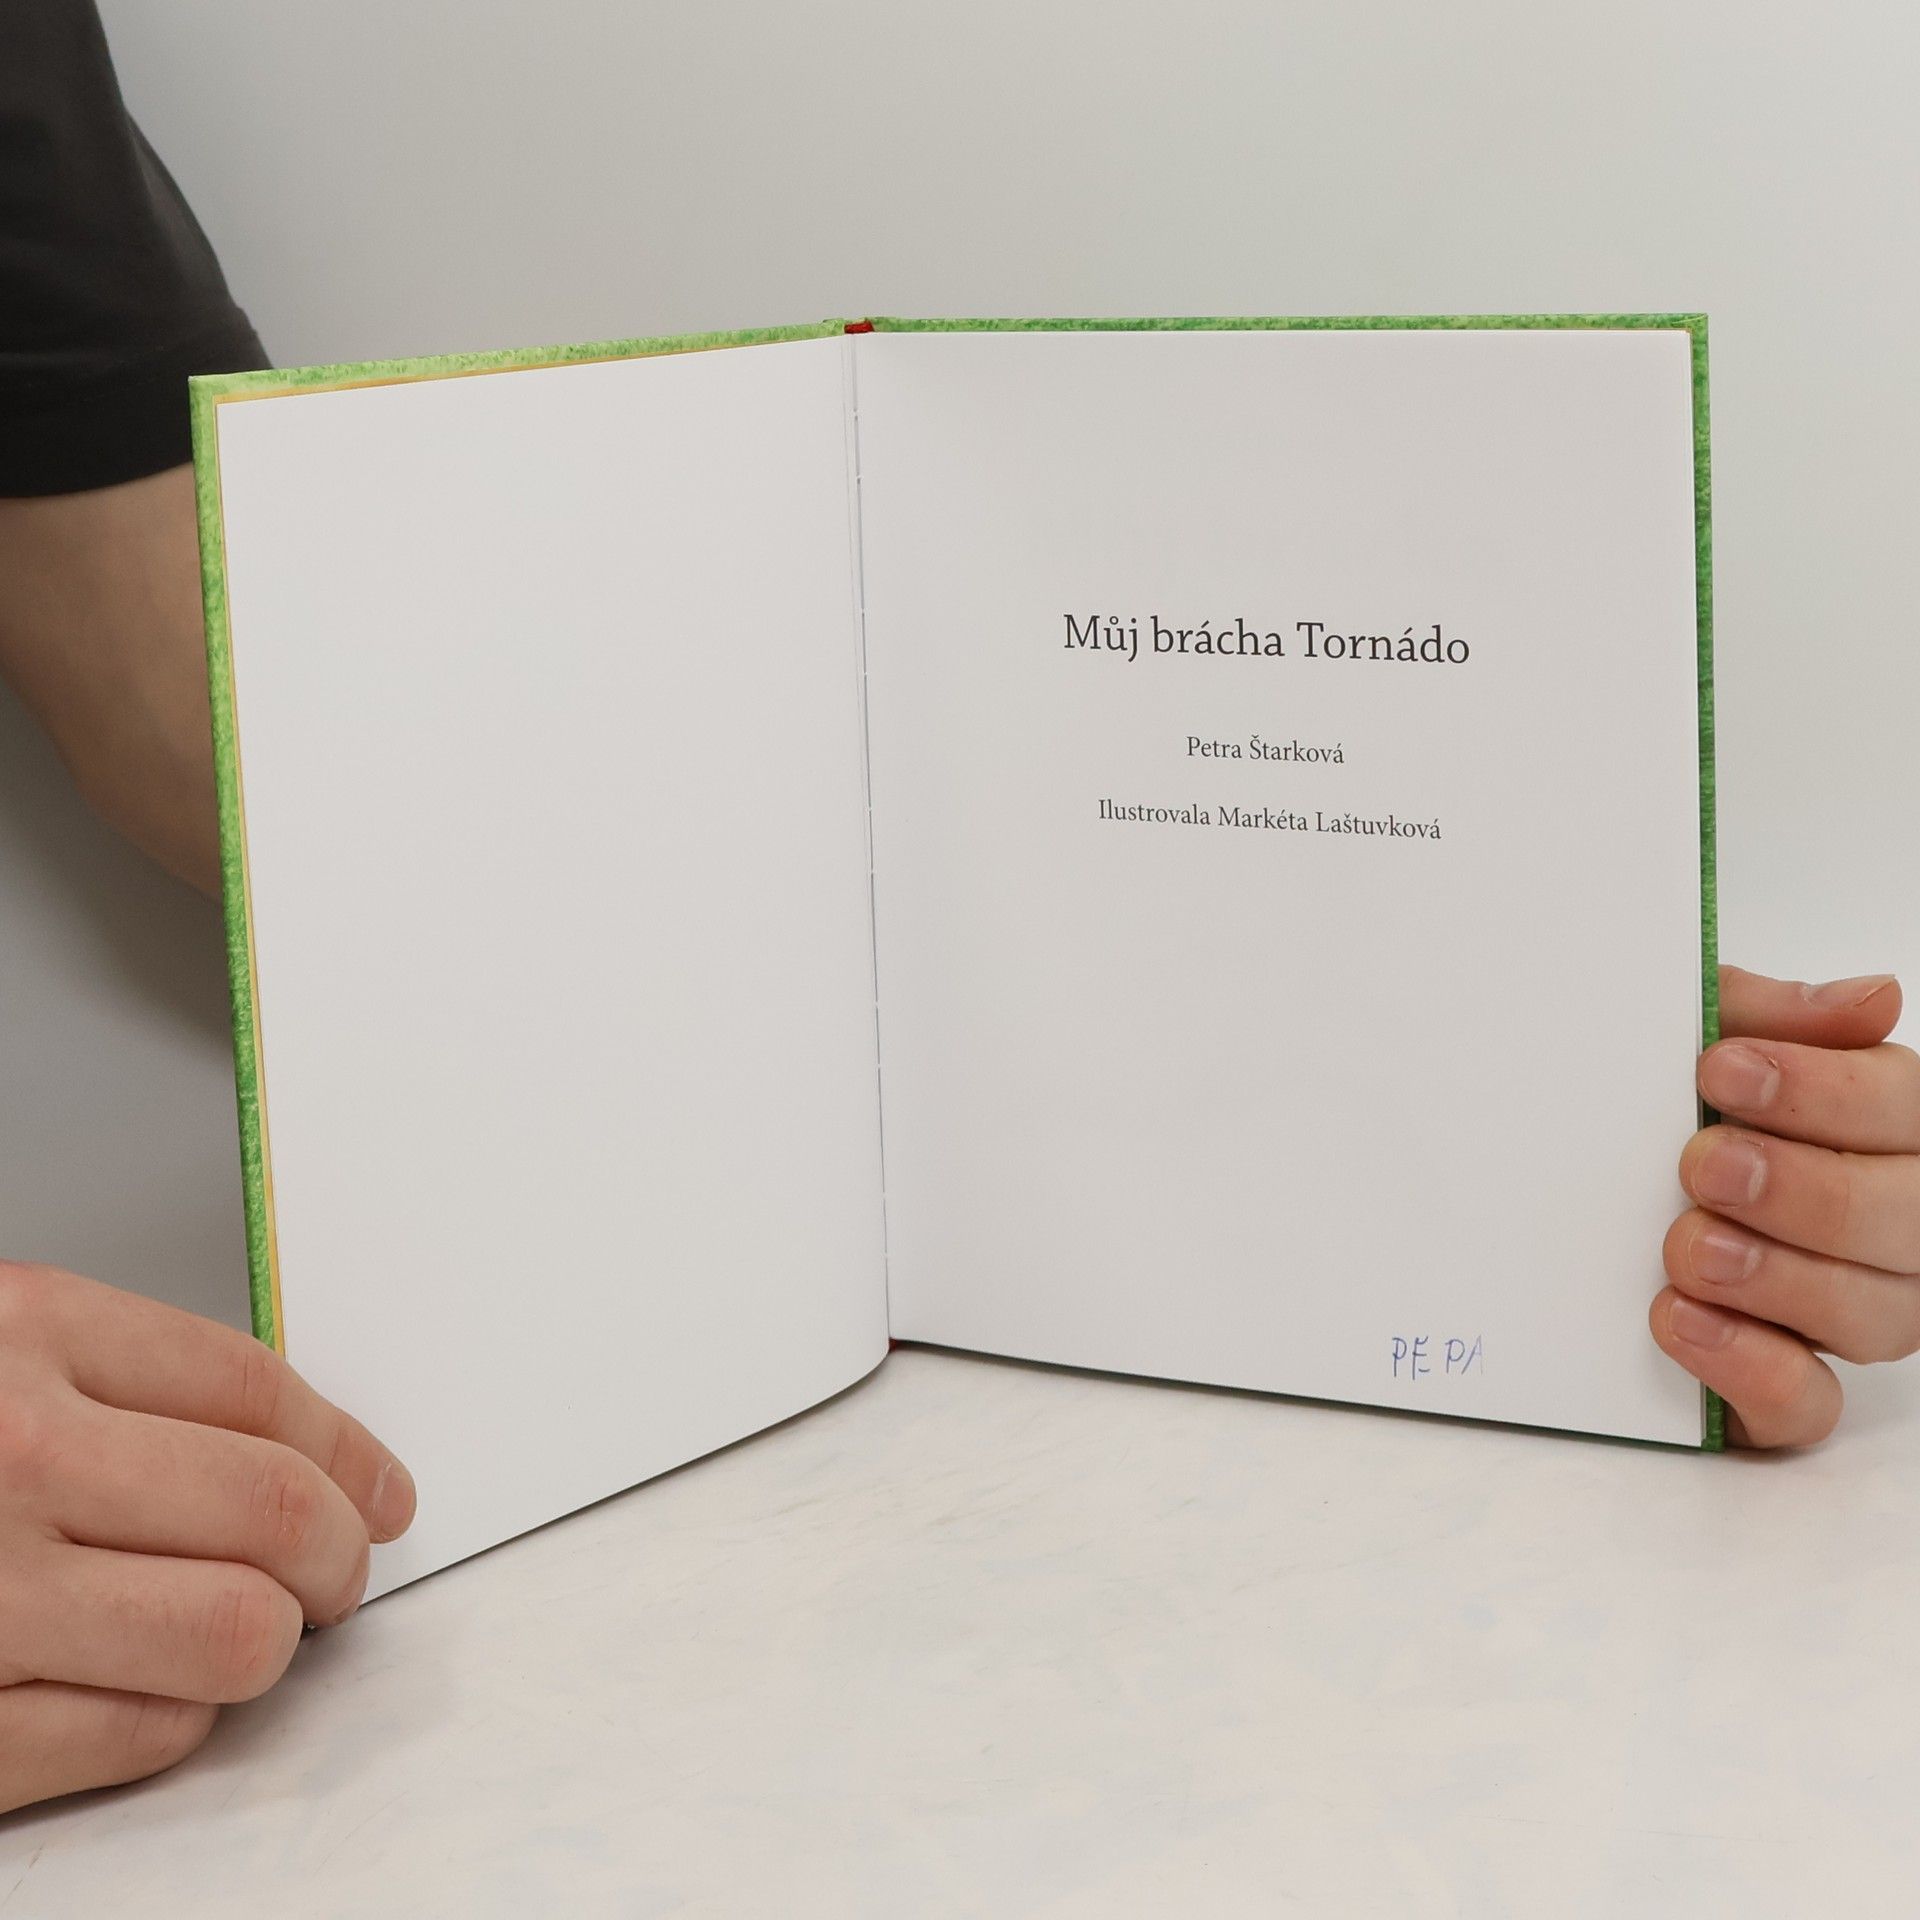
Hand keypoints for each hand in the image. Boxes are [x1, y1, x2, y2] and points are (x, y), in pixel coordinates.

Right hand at [0, 1261, 414, 1812]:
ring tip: (258, 1631)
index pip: (263, 1396)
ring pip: (233, 1635)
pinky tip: (154, 1690)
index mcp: (20, 1333)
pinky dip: (174, 1719)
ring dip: (270, 1641)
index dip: (354, 1450)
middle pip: (276, 1512)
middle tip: (346, 1569)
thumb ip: (115, 1378)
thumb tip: (293, 1447)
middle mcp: (5, 1457)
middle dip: (343, 1552)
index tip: (386, 1488)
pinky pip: (131, 1734)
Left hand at [1651, 964, 1917, 1445]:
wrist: (1562, 1182)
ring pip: (1871, 1316)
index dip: (1827, 1092)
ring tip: (1688, 1245)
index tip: (1721, 1069)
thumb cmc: (1665, 1104)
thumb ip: (1766, 1015)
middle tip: (1703, 1163)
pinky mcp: (1781, 1387)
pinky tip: (1680, 1319)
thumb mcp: (1702, 1041)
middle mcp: (1888, 1227)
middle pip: (1905, 1221)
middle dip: (1803, 1190)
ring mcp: (1844, 1310)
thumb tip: (1871, 999)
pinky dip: (1750, 1369)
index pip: (1906, 1110)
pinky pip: (1806, 1407)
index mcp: (1884, 1128)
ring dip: (1777, 1278)